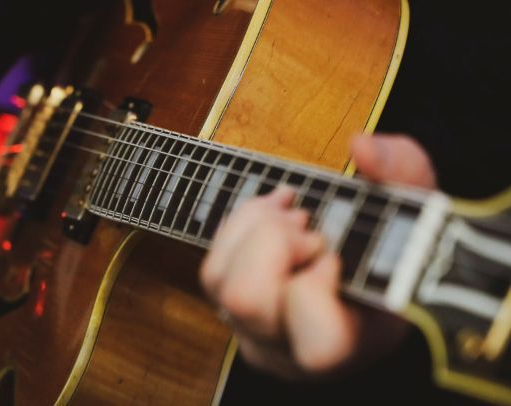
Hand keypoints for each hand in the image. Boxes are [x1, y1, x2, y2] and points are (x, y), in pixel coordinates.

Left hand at [200, 134, 436, 377]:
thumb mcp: (418, 207)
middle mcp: (293, 351)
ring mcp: (254, 332)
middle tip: (309, 226)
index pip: (318, 343)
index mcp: (352, 345)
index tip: (334, 254)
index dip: (315, 287)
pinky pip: (212, 266)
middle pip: (246, 301)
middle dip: (274, 243)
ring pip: (217, 280)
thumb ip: (403, 171)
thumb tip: (361, 149)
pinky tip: (275, 212)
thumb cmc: (396, 248)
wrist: (368, 268)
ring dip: (253, 228)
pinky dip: (240, 225)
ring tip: (294, 215)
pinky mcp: (230, 310)